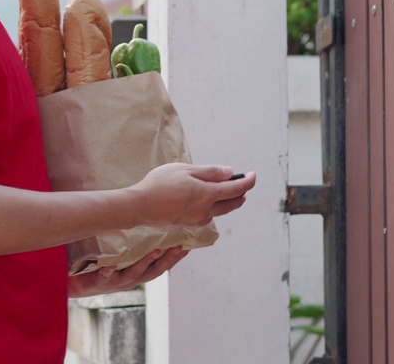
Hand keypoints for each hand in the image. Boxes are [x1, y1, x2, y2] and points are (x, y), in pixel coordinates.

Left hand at [67, 247, 188, 298]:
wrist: (77, 282)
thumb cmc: (101, 264)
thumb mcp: (120, 255)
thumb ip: (134, 242)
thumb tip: (146, 215)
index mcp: (139, 273)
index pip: (162, 266)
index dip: (175, 258)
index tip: (188, 246)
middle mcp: (131, 279)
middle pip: (154, 272)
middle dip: (167, 260)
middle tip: (178, 247)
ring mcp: (117, 282)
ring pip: (134, 274)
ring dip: (145, 262)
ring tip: (154, 251)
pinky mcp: (100, 282)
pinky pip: (105, 278)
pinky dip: (109, 272)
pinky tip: (110, 267)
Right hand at [127, 164, 255, 226]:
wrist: (140, 206)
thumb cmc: (161, 183)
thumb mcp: (186, 170)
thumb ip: (210, 172)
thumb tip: (230, 174)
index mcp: (208, 194)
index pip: (236, 189)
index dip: (248, 182)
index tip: (253, 175)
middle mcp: (206, 210)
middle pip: (232, 204)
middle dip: (241, 194)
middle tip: (244, 185)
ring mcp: (196, 219)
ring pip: (220, 211)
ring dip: (229, 203)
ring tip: (231, 194)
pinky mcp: (187, 223)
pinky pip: (208, 216)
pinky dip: (214, 209)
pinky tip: (209, 203)